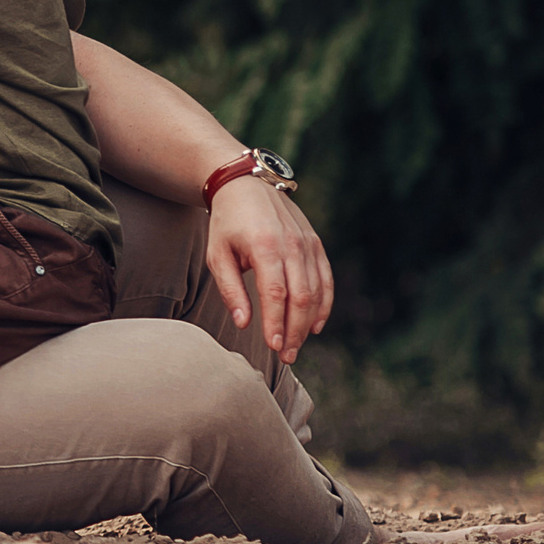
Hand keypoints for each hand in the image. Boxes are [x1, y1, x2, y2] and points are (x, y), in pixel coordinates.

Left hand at [206, 174, 332, 361]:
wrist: (246, 186)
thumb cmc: (226, 224)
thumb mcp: (217, 254)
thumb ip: (230, 289)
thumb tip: (244, 323)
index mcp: (265, 246)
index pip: (275, 293)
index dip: (276, 323)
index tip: (274, 347)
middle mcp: (292, 245)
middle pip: (300, 298)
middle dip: (295, 331)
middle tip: (286, 357)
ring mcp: (308, 244)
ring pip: (316, 292)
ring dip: (308, 324)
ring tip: (296, 347)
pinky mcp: (316, 245)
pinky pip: (325, 280)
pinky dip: (324, 305)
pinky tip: (315, 326)